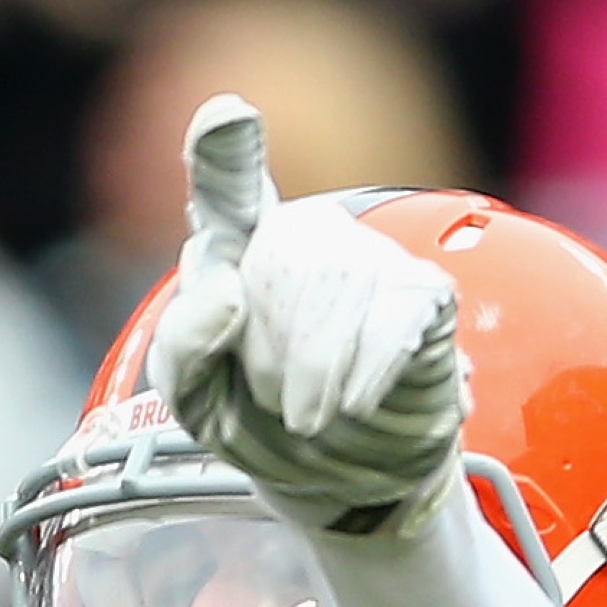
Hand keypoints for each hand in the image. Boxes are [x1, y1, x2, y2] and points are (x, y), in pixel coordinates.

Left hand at [149, 94, 464, 539]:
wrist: (341, 489)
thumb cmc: (263, 426)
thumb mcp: (196, 400)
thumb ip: (183, 345)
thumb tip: (229, 292)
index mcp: (239, 247)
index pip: (229, 185)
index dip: (225, 150)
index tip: (224, 117)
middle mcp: (306, 236)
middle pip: (281, 257)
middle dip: (270, 351)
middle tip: (277, 405)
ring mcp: (370, 258)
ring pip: (340, 281)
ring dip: (316, 370)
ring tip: (312, 417)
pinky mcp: (423, 295)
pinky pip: (398, 312)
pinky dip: (368, 370)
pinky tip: (356, 402)